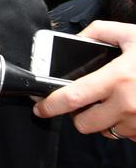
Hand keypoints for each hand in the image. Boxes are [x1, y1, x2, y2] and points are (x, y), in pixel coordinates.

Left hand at [33, 20, 135, 140]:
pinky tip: (132, 108)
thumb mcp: (131, 34)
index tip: (40, 108)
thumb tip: (75, 39)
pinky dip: (125, 125)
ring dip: (104, 120)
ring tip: (115, 101)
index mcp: (116, 79)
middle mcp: (127, 104)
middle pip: (84, 124)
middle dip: (79, 115)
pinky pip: (128, 135)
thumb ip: (98, 32)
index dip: (49, 106)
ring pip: (106, 132)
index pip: (71, 98)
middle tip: (86, 101)